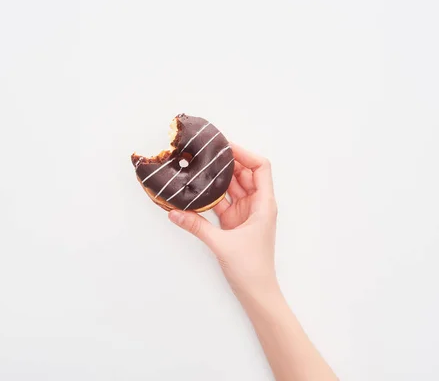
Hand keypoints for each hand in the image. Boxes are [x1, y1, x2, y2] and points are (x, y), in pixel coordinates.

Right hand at [168, 143, 277, 296]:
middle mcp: (257, 204)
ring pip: (233, 187)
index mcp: (264, 204)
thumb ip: (196, 226)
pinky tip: (197, 189)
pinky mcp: (235, 223)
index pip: (260, 167)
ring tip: (200, 164)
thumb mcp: (222, 244)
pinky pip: (223, 202)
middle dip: (228, 161)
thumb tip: (173, 212)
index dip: (245, 153)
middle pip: (245, 173)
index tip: (225, 146)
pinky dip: (211, 196)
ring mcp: (245, 213)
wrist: (257, 292)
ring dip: (218, 177)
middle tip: (206, 151)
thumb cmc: (251, 268)